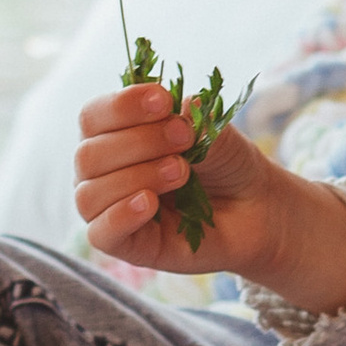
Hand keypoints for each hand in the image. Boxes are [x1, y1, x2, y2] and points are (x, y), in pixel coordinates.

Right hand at [75, 82, 345, 295]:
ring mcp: (111, 210)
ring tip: (181, 172)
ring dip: (137, 176)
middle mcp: (104, 172)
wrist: (256, 206)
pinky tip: (150, 203)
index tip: (163, 100)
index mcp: (114, 135)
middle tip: (184, 139)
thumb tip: (177, 106)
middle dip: (139, 141)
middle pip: (88, 155)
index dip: (122, 105)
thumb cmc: (225, 162)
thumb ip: (189, 118)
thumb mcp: (212, 131)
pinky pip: (101, 234)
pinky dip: (121, 215)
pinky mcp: (127, 245)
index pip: (93, 117)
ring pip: (91, 194)